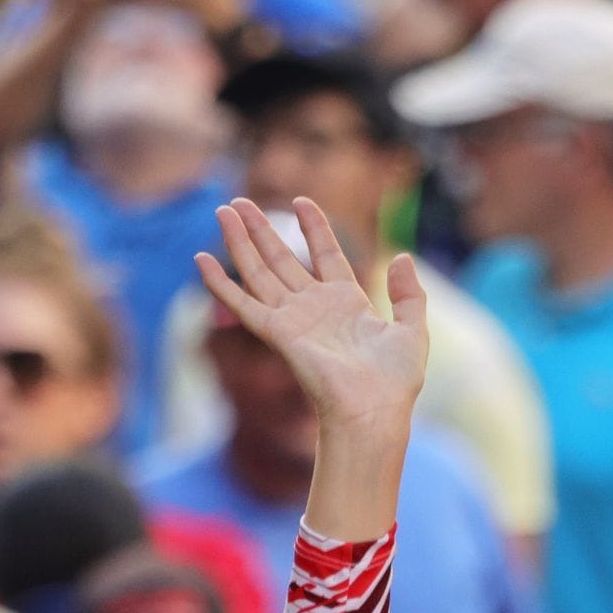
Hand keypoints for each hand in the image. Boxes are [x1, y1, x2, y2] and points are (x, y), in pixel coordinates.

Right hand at [196, 200, 427, 433]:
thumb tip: (403, 258)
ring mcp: (293, 320)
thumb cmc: (394, 383)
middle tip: (239, 201)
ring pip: (259, 272)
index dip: (314, 228)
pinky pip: (243, 303)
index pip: (325, 255)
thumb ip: (409, 294)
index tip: (301, 201)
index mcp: (347, 303)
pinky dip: (220, 284)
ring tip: (223, 210)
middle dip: (261, 229)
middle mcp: (315, 308)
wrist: (373, 411)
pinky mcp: (277, 333)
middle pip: (282, 259)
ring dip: (239, 242)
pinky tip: (201, 261)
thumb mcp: (412, 331)